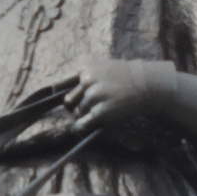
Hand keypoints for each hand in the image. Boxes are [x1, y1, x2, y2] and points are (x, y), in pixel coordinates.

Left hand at [65, 61, 196, 143]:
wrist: (146, 83)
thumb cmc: (126, 75)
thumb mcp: (103, 66)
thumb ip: (85, 75)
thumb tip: (64, 87)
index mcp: (85, 69)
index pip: (61, 83)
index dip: (56, 93)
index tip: (50, 99)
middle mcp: (87, 81)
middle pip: (69, 101)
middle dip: (75, 106)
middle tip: (84, 109)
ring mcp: (93, 97)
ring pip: (78, 112)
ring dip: (84, 115)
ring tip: (98, 113)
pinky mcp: (101, 112)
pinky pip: (83, 123)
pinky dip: (81, 127)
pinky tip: (82, 129)